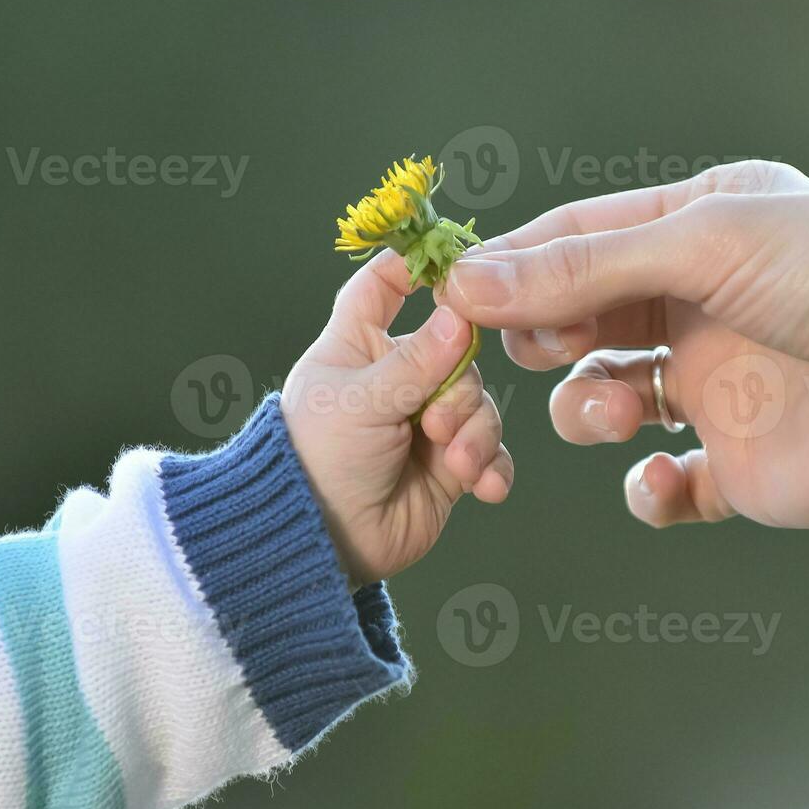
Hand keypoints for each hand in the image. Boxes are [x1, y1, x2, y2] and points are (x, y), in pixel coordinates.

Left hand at [281, 250, 512, 584]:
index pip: (385, 286)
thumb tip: (462, 315)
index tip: (457, 266)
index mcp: (358, 344)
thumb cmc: (317, 460)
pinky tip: (483, 487)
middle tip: (436, 424)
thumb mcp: (361, 400)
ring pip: (480, 404)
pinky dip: (492, 467)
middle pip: (458, 352)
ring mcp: (425, 421)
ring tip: (455, 465)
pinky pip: (490, 453)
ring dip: (475, 435)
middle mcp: (396, 377)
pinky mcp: (448, 465)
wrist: (318, 542)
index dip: (416, 267)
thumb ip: (417, 360)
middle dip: (459, 392)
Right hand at [437, 160, 808, 529]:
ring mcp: (721, 391)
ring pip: (606, 402)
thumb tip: (468, 281)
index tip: (452, 293)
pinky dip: (647, 492)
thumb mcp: (700, 243)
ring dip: (584, 408)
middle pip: (582, 322)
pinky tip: (663, 477)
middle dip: (541, 335)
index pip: (579, 242)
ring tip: (606, 409)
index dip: (513, 268)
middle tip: (514, 347)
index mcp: (699, 231)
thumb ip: (581, 270)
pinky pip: (664, 489)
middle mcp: (703, 308)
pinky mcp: (742, 470)